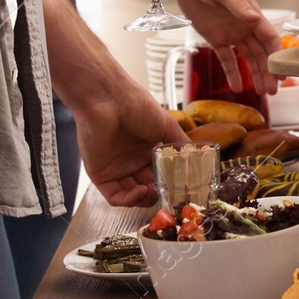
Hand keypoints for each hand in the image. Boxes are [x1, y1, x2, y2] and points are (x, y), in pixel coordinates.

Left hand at [75, 74, 189, 206]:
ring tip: (155, 192)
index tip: (180, 187)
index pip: (160, 173)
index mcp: (146, 148)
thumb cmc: (137, 106)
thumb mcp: (167, 125)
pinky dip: (129, 199)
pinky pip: (115, 196)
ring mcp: (115, 168)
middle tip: (168, 193)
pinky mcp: (100, 175)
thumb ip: (180, 145)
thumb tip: (198, 159)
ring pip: (132, 195)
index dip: (170, 182)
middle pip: (147, 187)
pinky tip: (141, 191)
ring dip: (145, 199)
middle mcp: (131, 160)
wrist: (110, 100)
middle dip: (158, 193)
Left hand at [170, 0, 281, 93]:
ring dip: (255, 74)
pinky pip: (226, 58)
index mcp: (251, 13)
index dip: (277, 55)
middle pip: (262, 52)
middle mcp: (245, 26)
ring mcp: (231, 33)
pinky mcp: (215, 38)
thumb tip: (255, 19)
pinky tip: (239, 87)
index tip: (281, 72)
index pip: (270, 38)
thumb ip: (237, 5)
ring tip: (262, 94)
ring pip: (247, 58)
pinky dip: (232, 72)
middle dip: (269, 71)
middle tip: (273, 91)